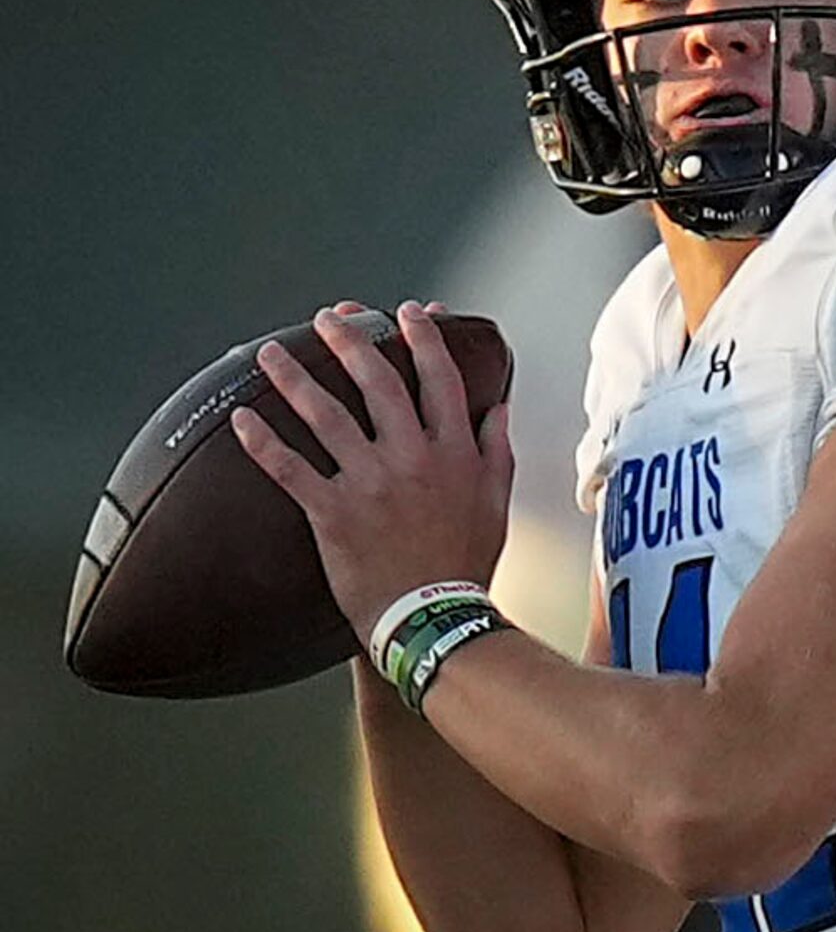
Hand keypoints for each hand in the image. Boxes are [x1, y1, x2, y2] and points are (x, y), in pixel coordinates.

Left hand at [232, 300, 515, 635]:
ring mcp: (370, 483)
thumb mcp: (496, 502)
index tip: (411, 314)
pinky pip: (290, 469)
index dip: (424, 340)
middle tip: (328, 319)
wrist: (435, 616)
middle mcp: (412, 458)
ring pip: (327, 416)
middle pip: (378, 384)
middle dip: (352, 343)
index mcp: (454, 452)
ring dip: (295, 378)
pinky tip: (243, 418)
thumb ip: (497, 450)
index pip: (439, 380)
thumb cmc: (464, 565)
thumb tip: (498, 410)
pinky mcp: (333, 512)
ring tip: (272, 353)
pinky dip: (262, 442)